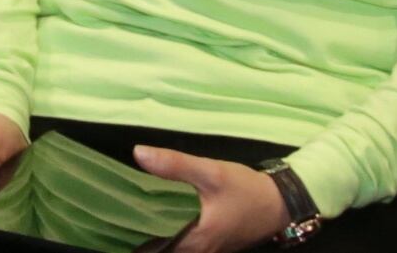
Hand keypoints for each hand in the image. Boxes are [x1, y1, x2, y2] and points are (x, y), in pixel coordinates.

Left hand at [130, 144, 292, 252]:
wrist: (283, 202)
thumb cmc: (247, 191)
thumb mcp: (212, 173)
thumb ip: (175, 165)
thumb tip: (138, 153)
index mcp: (195, 243)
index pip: (154, 249)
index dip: (134, 238)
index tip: (114, 221)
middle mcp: (200, 252)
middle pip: (162, 249)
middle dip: (141, 234)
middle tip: (117, 211)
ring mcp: (208, 250)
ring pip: (173, 246)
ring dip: (156, 232)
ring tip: (131, 210)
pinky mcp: (214, 243)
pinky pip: (184, 241)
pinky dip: (170, 230)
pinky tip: (158, 212)